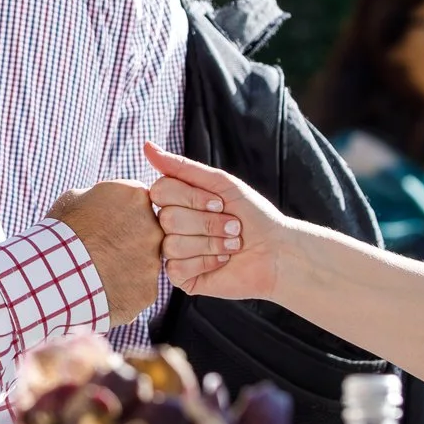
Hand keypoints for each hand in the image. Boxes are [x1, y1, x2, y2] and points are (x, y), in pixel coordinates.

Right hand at [47, 179, 161, 324]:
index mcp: (136, 197)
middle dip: (131, 239)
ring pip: (146, 263)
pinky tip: (103, 289)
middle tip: (104, 248)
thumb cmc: (62, 231)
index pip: (139, 202)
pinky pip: (140, 289)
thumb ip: (102, 198)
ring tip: (99, 271)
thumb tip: (105, 202)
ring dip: (129, 266)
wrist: (57, 272)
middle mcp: (154, 227)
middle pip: (149, 232)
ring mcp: (154, 261)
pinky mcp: (149, 290)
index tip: (107, 223)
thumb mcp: (76, 199)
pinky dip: (125, 290)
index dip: (123, 213)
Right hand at [142, 141, 305, 300]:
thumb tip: (146, 146)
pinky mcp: (181, 277)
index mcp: (176, 200)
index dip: (191, 197)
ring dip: (210, 243)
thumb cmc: (252, 215)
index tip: (220, 202)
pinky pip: (176, 267)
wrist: (277, 252)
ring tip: (231, 245)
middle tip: (232, 226)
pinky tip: (222, 261)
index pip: (159, 191)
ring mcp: (173, 252)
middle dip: (207, 222)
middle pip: (167, 218)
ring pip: (172, 244)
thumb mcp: (220, 183)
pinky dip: (206, 262)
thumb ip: (182, 167)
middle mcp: (170, 225)